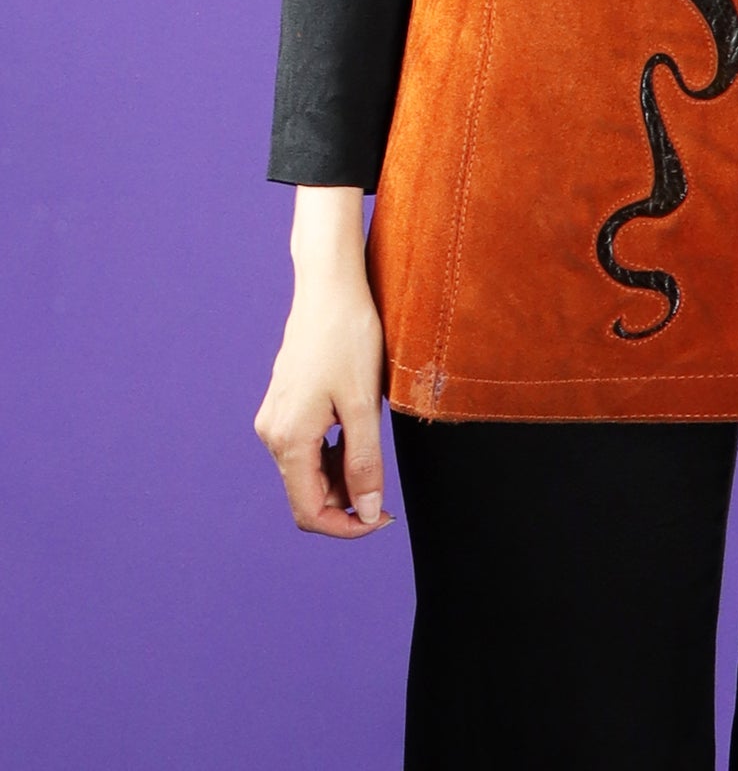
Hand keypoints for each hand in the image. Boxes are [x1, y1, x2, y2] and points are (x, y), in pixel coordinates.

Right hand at [254, 267, 395, 538]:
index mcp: (289, 439)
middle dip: (347, 500)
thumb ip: (364, 462)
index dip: (346, 527)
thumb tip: (367, 512)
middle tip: (387, 488)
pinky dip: (332, 453)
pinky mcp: (285, 403)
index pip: (309, 512)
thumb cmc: (349, 337)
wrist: (330, 287)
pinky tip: (357, 432)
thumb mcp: (364, 404)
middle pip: (307, 494)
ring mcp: (275, 417)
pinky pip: (306, 446)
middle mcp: (273, 433)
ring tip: (375, 450)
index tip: (382, 518)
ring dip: (341, 476)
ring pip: (307, 471)